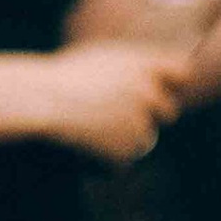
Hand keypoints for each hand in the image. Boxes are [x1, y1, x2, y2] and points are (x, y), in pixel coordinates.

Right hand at [27, 41, 183, 160]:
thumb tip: (161, 72)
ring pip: (145, 139)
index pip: (183, 73)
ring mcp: (139, 123)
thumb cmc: (62, 77)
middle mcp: (149, 93)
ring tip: (92, 132)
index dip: (174, 83)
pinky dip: (106, 163)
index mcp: (144, 65)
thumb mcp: (102, 57)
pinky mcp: (125, 152)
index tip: (164, 89)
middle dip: (149, 116)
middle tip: (116, 117)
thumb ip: (135, 64)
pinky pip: (123, 163)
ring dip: (125, 141)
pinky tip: (84, 151)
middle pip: (169, 111)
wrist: (37, 100)